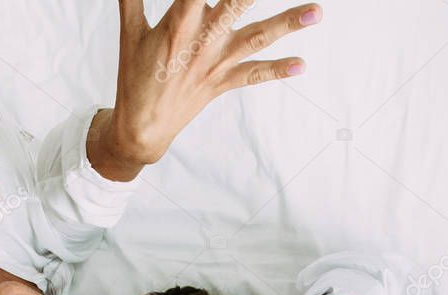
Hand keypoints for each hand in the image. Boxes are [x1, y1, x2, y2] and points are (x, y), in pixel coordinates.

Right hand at [107, 0, 321, 166]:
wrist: (141, 129)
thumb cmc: (133, 78)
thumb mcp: (128, 32)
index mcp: (177, 25)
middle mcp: (202, 42)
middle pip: (235, 4)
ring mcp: (215, 64)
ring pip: (257, 38)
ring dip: (289, 24)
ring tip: (319, 12)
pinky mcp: (221, 83)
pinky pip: (254, 76)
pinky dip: (278, 71)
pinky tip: (302, 64)